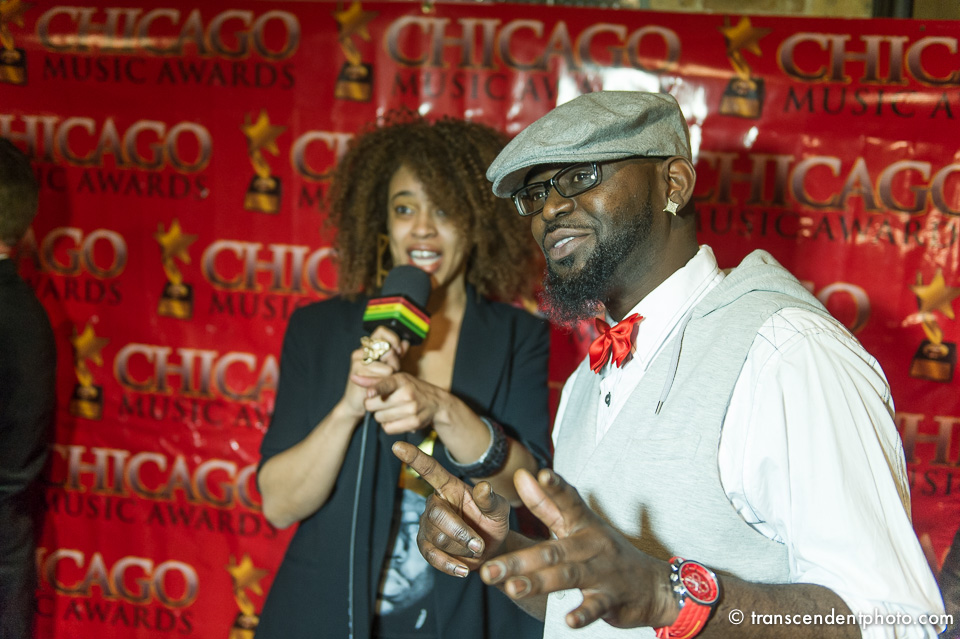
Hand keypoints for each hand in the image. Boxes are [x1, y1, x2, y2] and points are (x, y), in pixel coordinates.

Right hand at [342, 327, 406, 417]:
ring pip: (389, 364)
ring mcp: (358, 359)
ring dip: (391, 375)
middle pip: (388, 349)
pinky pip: (383, 374)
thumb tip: (406, 342)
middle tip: (393, 372)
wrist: (358, 402)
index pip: (381, 331)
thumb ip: (397, 355)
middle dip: (395, 362)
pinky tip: (378, 386)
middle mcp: (362, 350)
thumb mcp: (389, 367)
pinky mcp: (358, 370)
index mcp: (368, 347)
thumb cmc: (375, 384)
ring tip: (383, 382)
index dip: (393, 339)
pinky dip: (386, 382)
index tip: (399, 351)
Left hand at [364, 373, 447, 433]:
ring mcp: (411, 409)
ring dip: (380, 416)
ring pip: (379, 418)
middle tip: (382, 402)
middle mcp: (407, 394)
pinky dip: (388, 425)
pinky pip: (388, 428)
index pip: (386, 384)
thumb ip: (374, 380)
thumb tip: (353, 377)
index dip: (376, 389)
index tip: (369, 393)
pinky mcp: (413, 423)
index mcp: (401, 380)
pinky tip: (395, 419)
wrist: (436, 402)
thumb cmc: (410, 388)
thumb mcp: (396, 380)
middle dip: (373, 405)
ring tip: (390, 410)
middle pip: (374, 405)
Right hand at [392, 441, 510, 575]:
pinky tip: (463, 569)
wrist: (493, 550)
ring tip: (477, 550)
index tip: (397, 445)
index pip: (430, 470)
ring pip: (436, 537)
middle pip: (436, 514)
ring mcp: (427, 526)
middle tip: (480, 544)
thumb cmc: (493, 521)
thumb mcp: (499, 508)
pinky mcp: (426, 547)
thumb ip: (490, 499)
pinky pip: (432, 556)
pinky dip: (449, 565)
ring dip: (460, 548)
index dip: (414, 458)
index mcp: (450, 487)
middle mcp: (435, 503)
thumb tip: (484, 486)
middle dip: (459, 531)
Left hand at [480, 468, 676, 629]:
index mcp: (583, 524)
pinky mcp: (612, 599)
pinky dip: (583, 613)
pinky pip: (596, 606)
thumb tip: (522, 476)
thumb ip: (547, 504)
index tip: (541, 474)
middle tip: (488, 570)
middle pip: (553, 551)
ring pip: (568, 575)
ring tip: (512, 588)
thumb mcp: (579, 525)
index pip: (569, 502)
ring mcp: (603, 572)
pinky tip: (568, 620)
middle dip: (519, 561)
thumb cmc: (605, 551)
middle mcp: (592, 545)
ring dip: (540, 582)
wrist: (651, 585)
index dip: (555, 489)